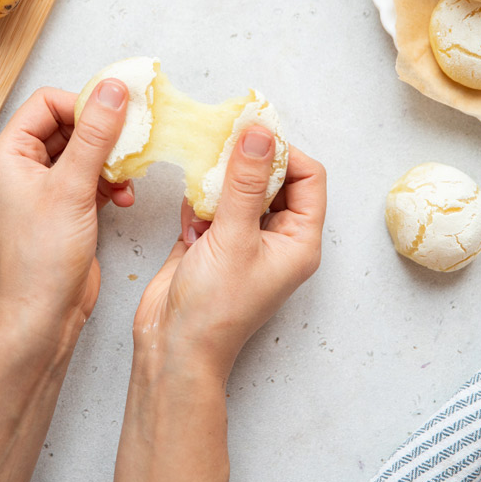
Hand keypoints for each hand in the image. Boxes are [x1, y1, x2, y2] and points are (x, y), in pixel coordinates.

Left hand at [0, 81, 132, 347]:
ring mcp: (44, 188)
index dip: (83, 105)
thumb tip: (114, 89)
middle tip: (131, 142)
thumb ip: (96, 134)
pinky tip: (124, 197)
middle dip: (103, 136)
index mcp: (9, 155)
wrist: (44, 315)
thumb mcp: (73, 187)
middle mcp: (22, 167)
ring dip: (110, 161)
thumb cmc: (43, 257)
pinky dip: (110, 182)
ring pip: (84, 152)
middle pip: (69, 126)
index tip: (116, 116)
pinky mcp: (64, 207)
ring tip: (127, 179)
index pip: (47, 104)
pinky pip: (91, 177)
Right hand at [133, 125, 326, 379]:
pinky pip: (212, 204)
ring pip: (239, 189)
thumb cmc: (215, 307)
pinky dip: (199, 202)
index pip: (309, 178)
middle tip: (222, 141)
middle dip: (248, 161)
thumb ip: (245, 182)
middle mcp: (276, 238)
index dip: (285, 152)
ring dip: (219, 181)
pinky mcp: (212, 241)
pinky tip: (189, 220)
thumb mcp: (234, 237)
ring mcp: (243, 239)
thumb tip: (259, 133)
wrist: (171, 348)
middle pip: (273, 179)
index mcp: (298, 240)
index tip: (253, 133)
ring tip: (203, 184)